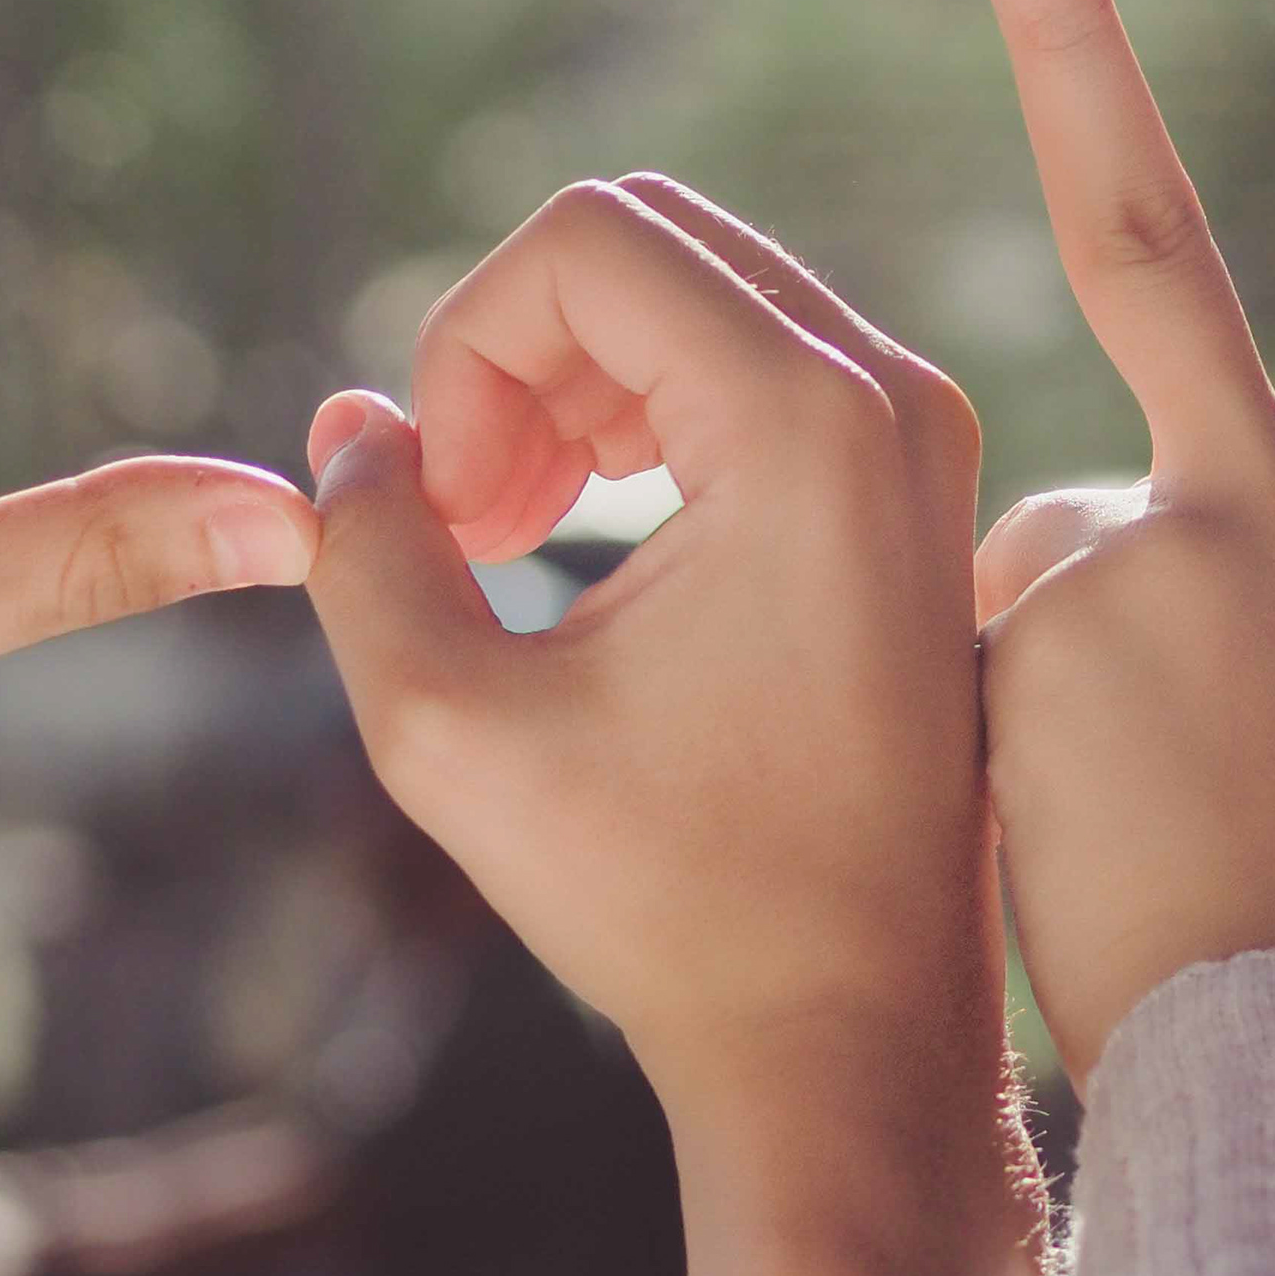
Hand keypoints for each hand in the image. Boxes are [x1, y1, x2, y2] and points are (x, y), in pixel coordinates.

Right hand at [297, 175, 1036, 1275]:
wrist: (855, 1034)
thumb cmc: (666, 901)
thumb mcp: (450, 729)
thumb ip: (365, 547)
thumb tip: (351, 427)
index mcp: (808, 423)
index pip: (582, 241)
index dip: (462, 348)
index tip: (446, 511)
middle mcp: (894, 397)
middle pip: (647, 242)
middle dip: (515, 355)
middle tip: (466, 522)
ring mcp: (923, 440)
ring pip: (700, 295)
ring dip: (574, 387)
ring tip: (508, 538)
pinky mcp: (919, 490)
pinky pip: (756, 366)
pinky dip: (649, 418)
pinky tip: (589, 544)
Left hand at [963, 0, 1274, 1083]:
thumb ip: (1252, 583)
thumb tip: (1093, 562)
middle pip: (1146, 224)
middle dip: (1068, 37)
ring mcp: (1169, 541)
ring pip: (1029, 560)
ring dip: (1054, 694)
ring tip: (1152, 838)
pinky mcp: (1060, 614)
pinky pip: (976, 652)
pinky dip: (1002, 748)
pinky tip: (1085, 843)